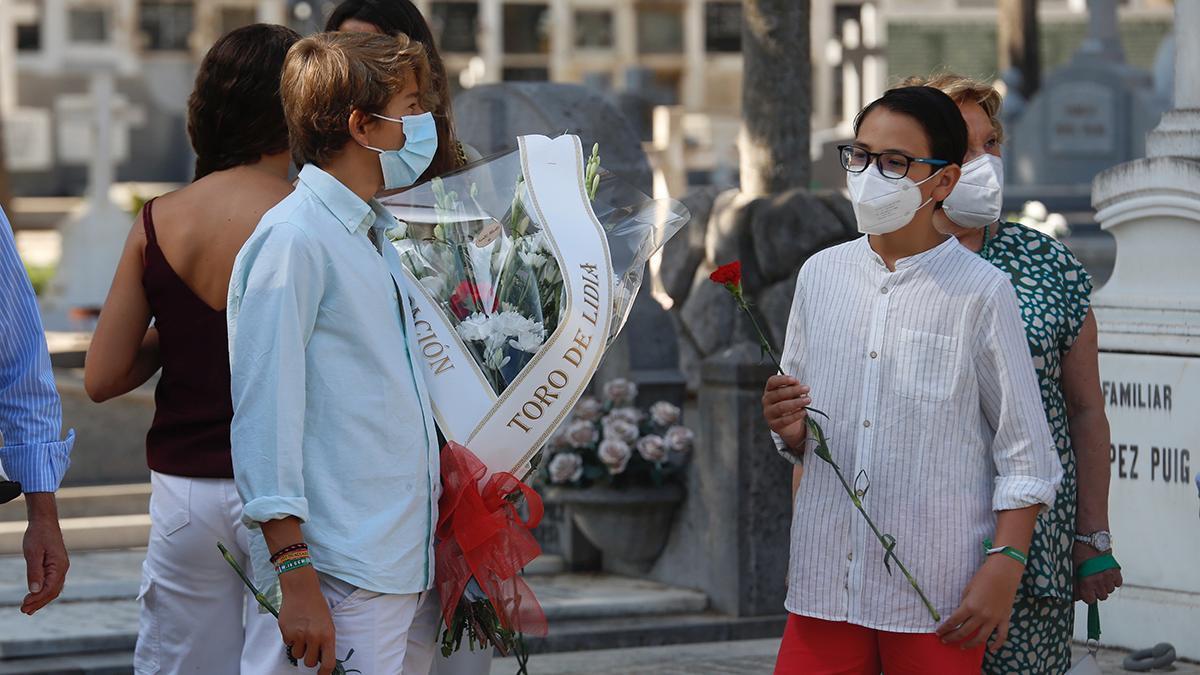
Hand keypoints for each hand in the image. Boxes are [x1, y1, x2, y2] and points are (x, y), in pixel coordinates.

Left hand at [21, 493, 69, 614]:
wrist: (45, 522)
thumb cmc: (38, 535)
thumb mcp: (33, 553)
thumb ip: (35, 572)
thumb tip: (35, 590)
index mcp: (59, 566)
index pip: (49, 589)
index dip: (37, 599)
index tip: (23, 606)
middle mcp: (63, 568)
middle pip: (53, 592)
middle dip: (38, 603)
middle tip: (23, 611)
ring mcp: (61, 568)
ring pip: (54, 589)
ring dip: (41, 600)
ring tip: (28, 609)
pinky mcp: (56, 566)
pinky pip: (53, 583)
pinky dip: (45, 592)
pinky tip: (36, 597)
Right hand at [278, 567, 336, 674]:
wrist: (301, 590)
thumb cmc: (317, 606)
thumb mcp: (327, 623)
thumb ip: (325, 640)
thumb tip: (322, 658)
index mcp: (328, 635)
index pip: (328, 663)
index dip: (324, 673)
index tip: (321, 674)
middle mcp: (314, 637)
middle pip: (310, 662)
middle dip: (310, 658)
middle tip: (310, 647)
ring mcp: (299, 635)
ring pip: (297, 655)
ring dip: (299, 648)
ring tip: (302, 634)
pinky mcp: (286, 632)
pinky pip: (288, 644)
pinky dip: (290, 639)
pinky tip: (294, 627)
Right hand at [762, 375, 810, 454]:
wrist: (790, 425)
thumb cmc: (791, 404)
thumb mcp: (793, 394)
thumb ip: (794, 388)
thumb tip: (797, 383)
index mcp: (769, 390)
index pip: (772, 382)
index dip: (783, 380)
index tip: (795, 380)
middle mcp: (766, 400)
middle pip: (778, 393)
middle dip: (794, 390)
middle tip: (807, 389)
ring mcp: (768, 413)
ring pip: (781, 406)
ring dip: (796, 402)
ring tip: (808, 400)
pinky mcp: (773, 425)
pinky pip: (785, 420)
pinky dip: (796, 415)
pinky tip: (804, 411)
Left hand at [936, 555, 1022, 653]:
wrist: (1004, 572)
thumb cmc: (983, 577)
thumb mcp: (967, 589)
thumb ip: (964, 604)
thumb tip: (961, 616)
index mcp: (969, 606)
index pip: (953, 622)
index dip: (944, 628)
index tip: (939, 633)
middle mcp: (981, 616)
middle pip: (964, 632)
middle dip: (952, 637)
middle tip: (945, 640)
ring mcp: (994, 619)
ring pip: (981, 638)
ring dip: (970, 645)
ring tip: (962, 647)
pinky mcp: (1005, 619)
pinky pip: (1001, 636)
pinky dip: (997, 644)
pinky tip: (991, 649)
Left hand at [1073, 542, 1122, 602]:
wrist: (1092, 538)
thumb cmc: (1079, 551)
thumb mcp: (1073, 567)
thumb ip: (1075, 583)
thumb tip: (1074, 596)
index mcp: (1086, 581)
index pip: (1089, 600)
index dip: (1087, 596)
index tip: (1084, 592)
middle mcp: (1099, 581)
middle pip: (1102, 597)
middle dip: (1096, 592)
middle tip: (1092, 583)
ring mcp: (1109, 576)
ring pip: (1110, 590)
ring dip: (1105, 586)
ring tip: (1099, 576)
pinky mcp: (1116, 571)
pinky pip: (1118, 583)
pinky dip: (1113, 580)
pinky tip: (1107, 573)